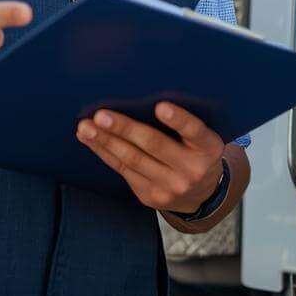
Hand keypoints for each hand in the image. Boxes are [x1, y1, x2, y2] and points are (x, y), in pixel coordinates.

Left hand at [77, 102, 225, 213]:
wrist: (201, 195)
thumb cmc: (197, 153)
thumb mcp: (202, 139)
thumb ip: (183, 125)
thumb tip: (140, 100)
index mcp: (209, 148)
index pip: (195, 131)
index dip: (178, 119)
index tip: (161, 106)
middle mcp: (191, 169)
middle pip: (154, 145)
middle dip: (125, 129)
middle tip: (101, 115)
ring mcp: (170, 186)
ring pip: (132, 159)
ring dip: (106, 141)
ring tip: (86, 127)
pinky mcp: (150, 196)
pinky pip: (123, 171)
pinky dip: (105, 153)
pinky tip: (91, 139)